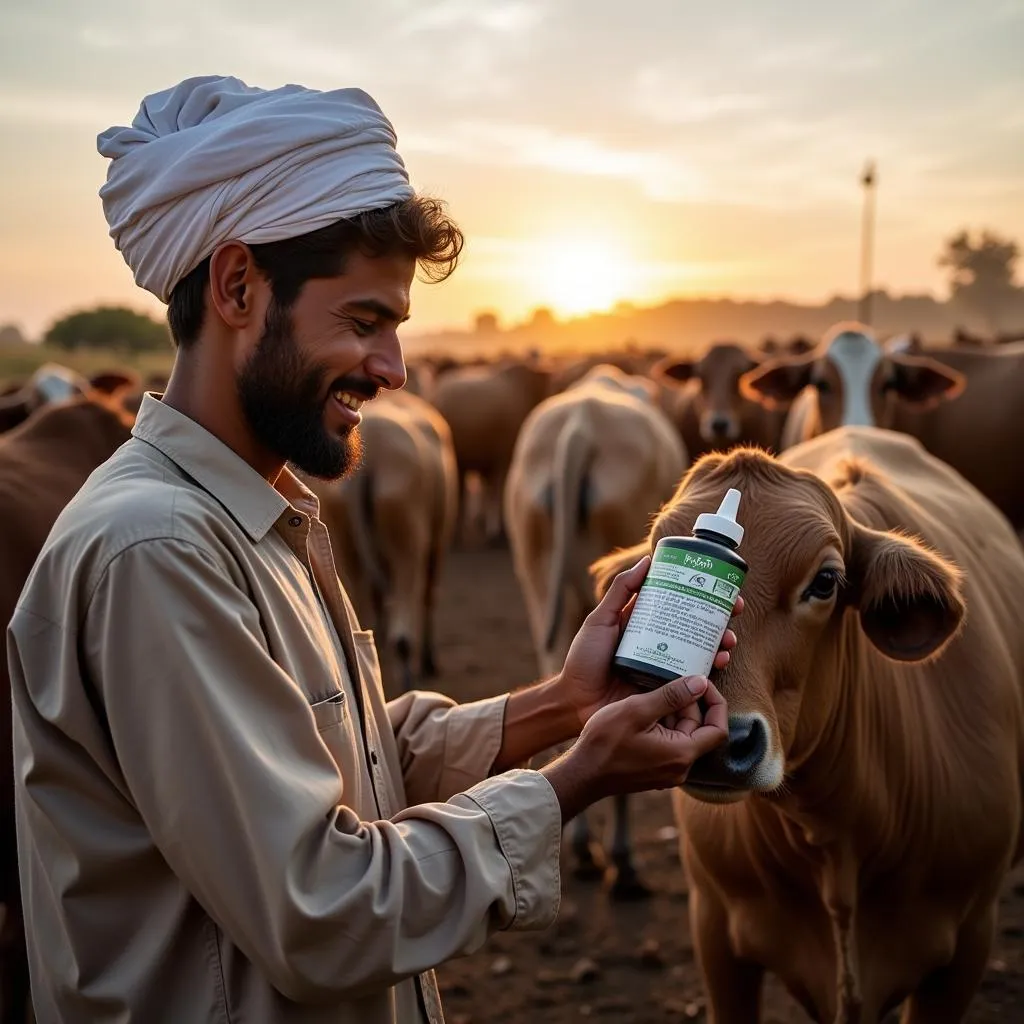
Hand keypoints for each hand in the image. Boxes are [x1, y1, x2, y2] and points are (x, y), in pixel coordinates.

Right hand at [541, 675, 728, 821]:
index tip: (701, 683)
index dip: (716, 703)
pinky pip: (669, 744)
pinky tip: (643, 713)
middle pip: (699, 730)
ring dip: (672, 714)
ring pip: (683, 735)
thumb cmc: (605, 742)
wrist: (582, 774)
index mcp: (682, 754)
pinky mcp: (655, 771)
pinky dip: (662, 726)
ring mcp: (667, 772)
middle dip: (688, 704)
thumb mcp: (637, 710)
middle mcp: (680, 768)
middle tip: (667, 683)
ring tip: (651, 695)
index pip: (719, 729)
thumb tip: (701, 682)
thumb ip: (672, 695)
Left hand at [557, 555, 742, 729]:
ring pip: (702, 650)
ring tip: (728, 640)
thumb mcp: (600, 620)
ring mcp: (667, 665)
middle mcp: (661, 642)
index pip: (680, 603)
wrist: (576, 701)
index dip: (703, 594)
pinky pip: (696, 677)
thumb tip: (647, 560)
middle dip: (721, 617)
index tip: (722, 586)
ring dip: (721, 642)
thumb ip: (620, 591)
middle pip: (698, 625)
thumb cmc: (584, 659)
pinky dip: (711, 669)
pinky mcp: (670, 690)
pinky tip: (719, 662)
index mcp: (646, 622)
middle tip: (734, 610)